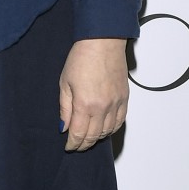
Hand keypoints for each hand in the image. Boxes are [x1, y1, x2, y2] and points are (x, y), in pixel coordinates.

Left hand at [58, 37, 127, 151]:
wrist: (102, 42)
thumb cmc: (81, 57)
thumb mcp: (64, 82)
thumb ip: (64, 108)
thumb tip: (63, 127)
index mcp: (84, 104)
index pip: (78, 134)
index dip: (73, 144)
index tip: (68, 147)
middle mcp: (102, 108)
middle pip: (93, 136)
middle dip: (83, 144)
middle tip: (77, 145)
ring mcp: (115, 104)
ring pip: (107, 131)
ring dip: (97, 138)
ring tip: (88, 138)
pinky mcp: (124, 99)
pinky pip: (120, 122)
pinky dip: (111, 129)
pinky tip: (104, 129)